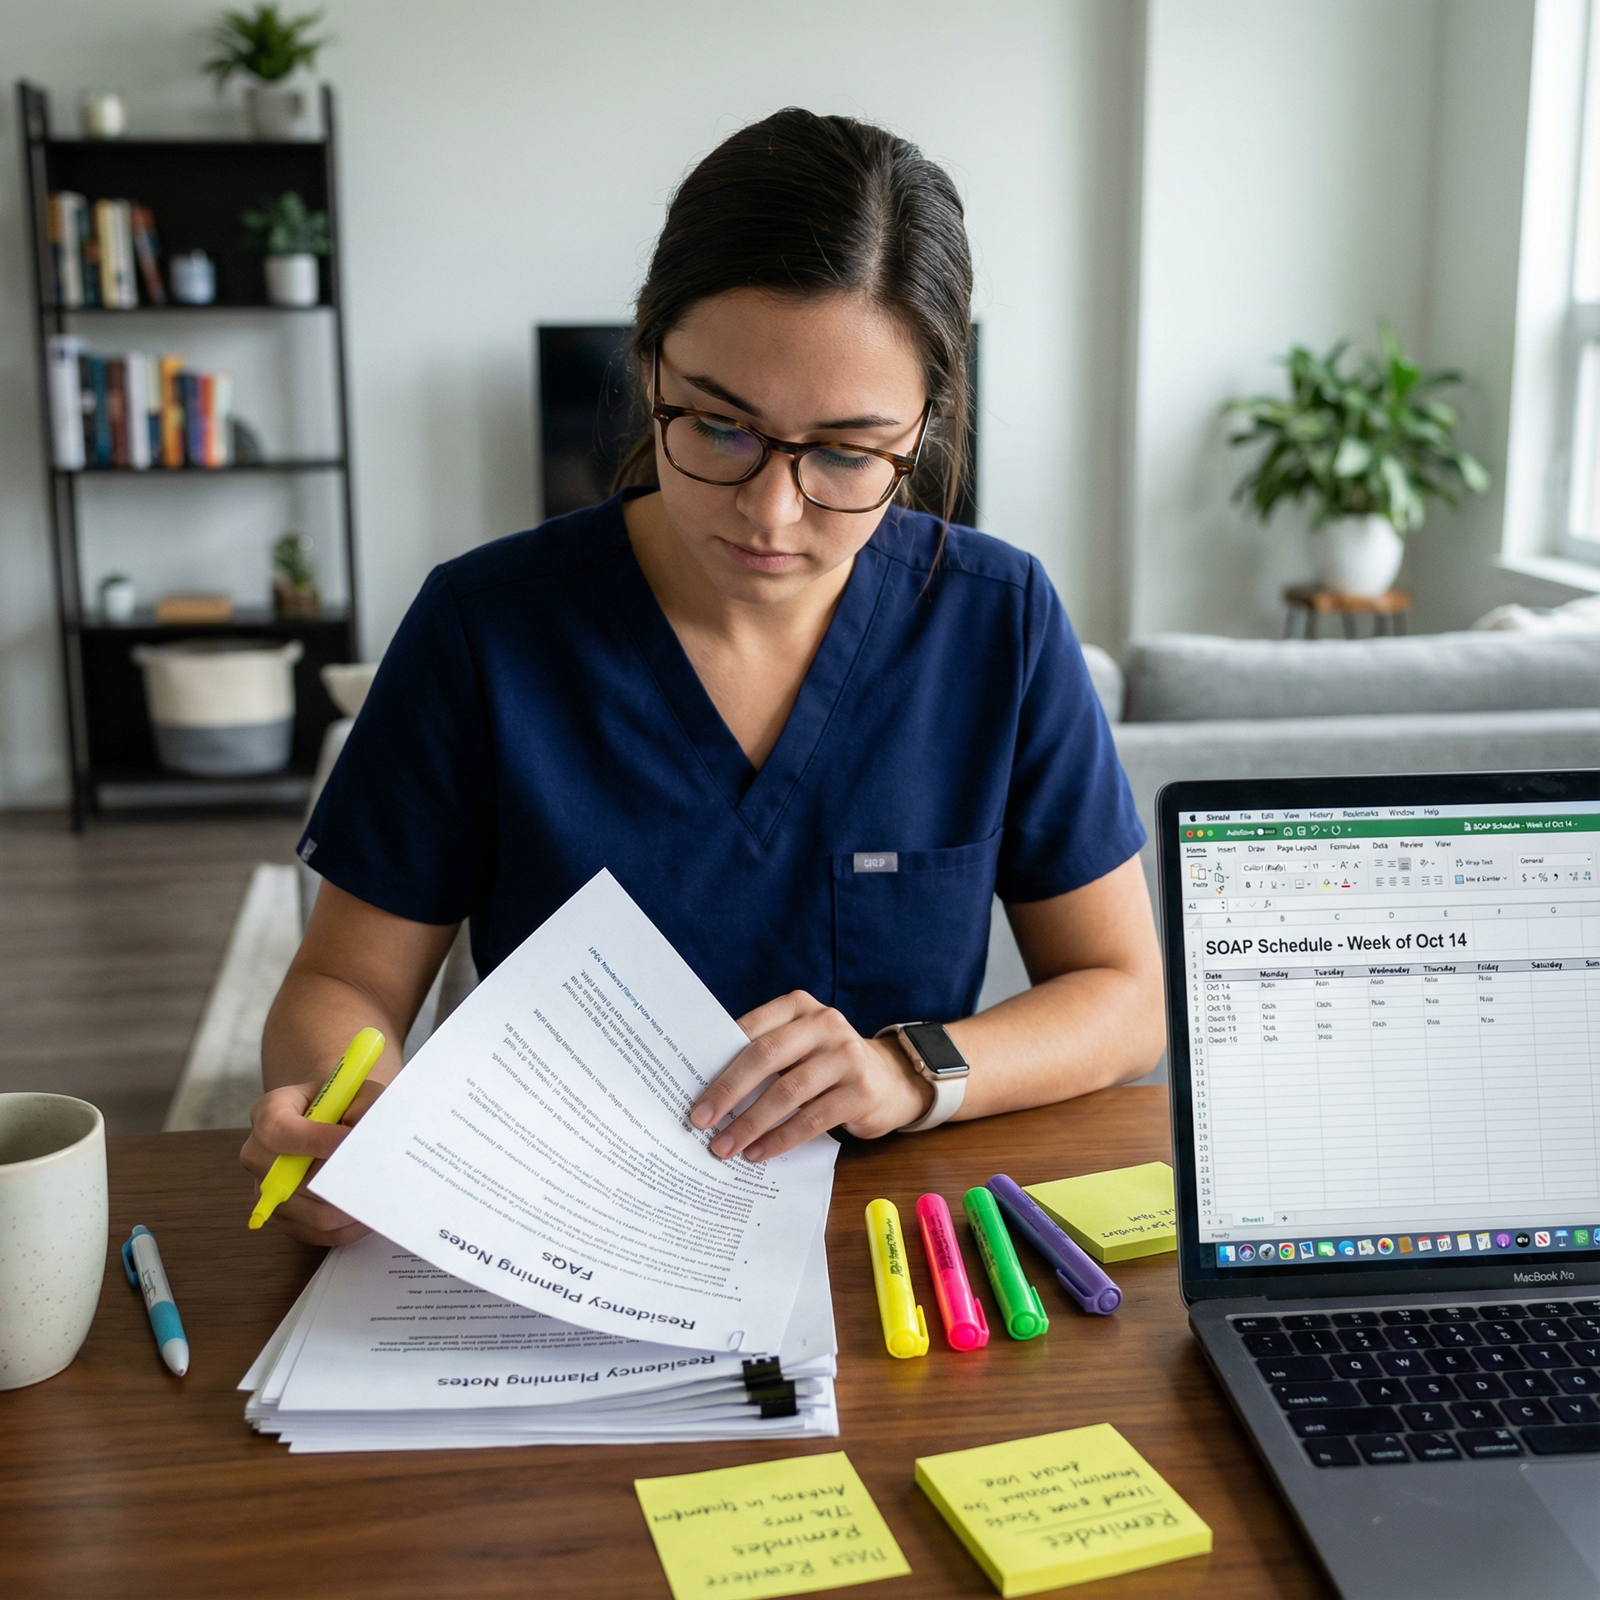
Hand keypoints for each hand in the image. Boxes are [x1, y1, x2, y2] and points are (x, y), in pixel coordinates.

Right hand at [239, 1077, 385, 1246]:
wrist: (328, 1117)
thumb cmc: (341, 1103)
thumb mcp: (355, 1090)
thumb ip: (363, 1105)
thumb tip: (365, 1134)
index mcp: (269, 1113)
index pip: (280, 1131)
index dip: (316, 1140)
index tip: (351, 1142)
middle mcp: (258, 1154)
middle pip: (293, 1182)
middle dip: (340, 1181)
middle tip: (377, 1178)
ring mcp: (267, 1191)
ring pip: (311, 1213)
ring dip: (349, 1208)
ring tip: (380, 1197)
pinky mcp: (284, 1217)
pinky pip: (317, 1234)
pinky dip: (347, 1228)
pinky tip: (370, 1213)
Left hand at [688, 991, 933, 1161]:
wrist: (891, 1079)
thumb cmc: (827, 1064)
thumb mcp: (799, 1047)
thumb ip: (763, 1053)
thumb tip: (707, 1088)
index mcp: (799, 1008)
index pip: (751, 1029)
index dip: (718, 1060)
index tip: (691, 1090)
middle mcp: (825, 1024)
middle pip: (765, 1056)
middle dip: (729, 1091)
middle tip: (700, 1120)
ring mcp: (846, 1056)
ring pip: (788, 1091)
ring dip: (751, 1122)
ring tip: (725, 1146)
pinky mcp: (861, 1091)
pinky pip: (812, 1119)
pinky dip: (780, 1138)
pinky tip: (759, 1152)